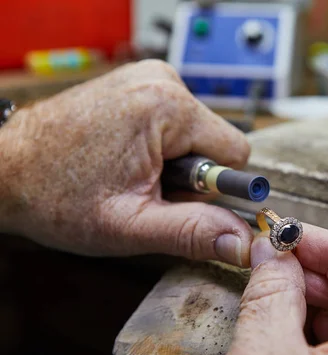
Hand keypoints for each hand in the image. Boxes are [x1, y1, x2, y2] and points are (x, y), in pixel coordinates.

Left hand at [0, 60, 252, 266]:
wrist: (6, 169)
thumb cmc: (55, 195)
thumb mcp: (131, 226)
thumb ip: (194, 233)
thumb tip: (242, 242)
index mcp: (167, 106)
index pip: (236, 152)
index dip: (212, 187)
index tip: (175, 199)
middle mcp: (161, 80)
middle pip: (214, 142)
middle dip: (189, 176)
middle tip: (144, 189)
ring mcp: (148, 77)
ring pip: (196, 135)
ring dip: (174, 163)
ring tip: (130, 174)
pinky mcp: (139, 84)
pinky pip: (176, 123)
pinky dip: (161, 147)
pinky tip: (127, 159)